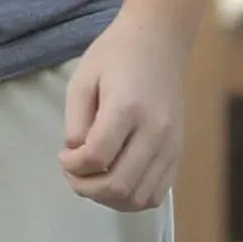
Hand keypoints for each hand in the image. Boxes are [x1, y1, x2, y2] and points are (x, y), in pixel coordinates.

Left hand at [60, 9, 185, 210]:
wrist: (158, 42)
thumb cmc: (115, 57)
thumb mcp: (82, 81)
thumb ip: (75, 123)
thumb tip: (76, 158)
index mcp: (127, 108)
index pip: (97, 157)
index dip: (73, 166)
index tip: (64, 156)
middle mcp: (156, 130)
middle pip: (119, 185)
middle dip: (86, 187)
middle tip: (74, 172)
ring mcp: (171, 145)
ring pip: (139, 198)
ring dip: (108, 198)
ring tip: (94, 178)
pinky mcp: (178, 153)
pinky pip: (156, 194)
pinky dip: (131, 197)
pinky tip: (115, 180)